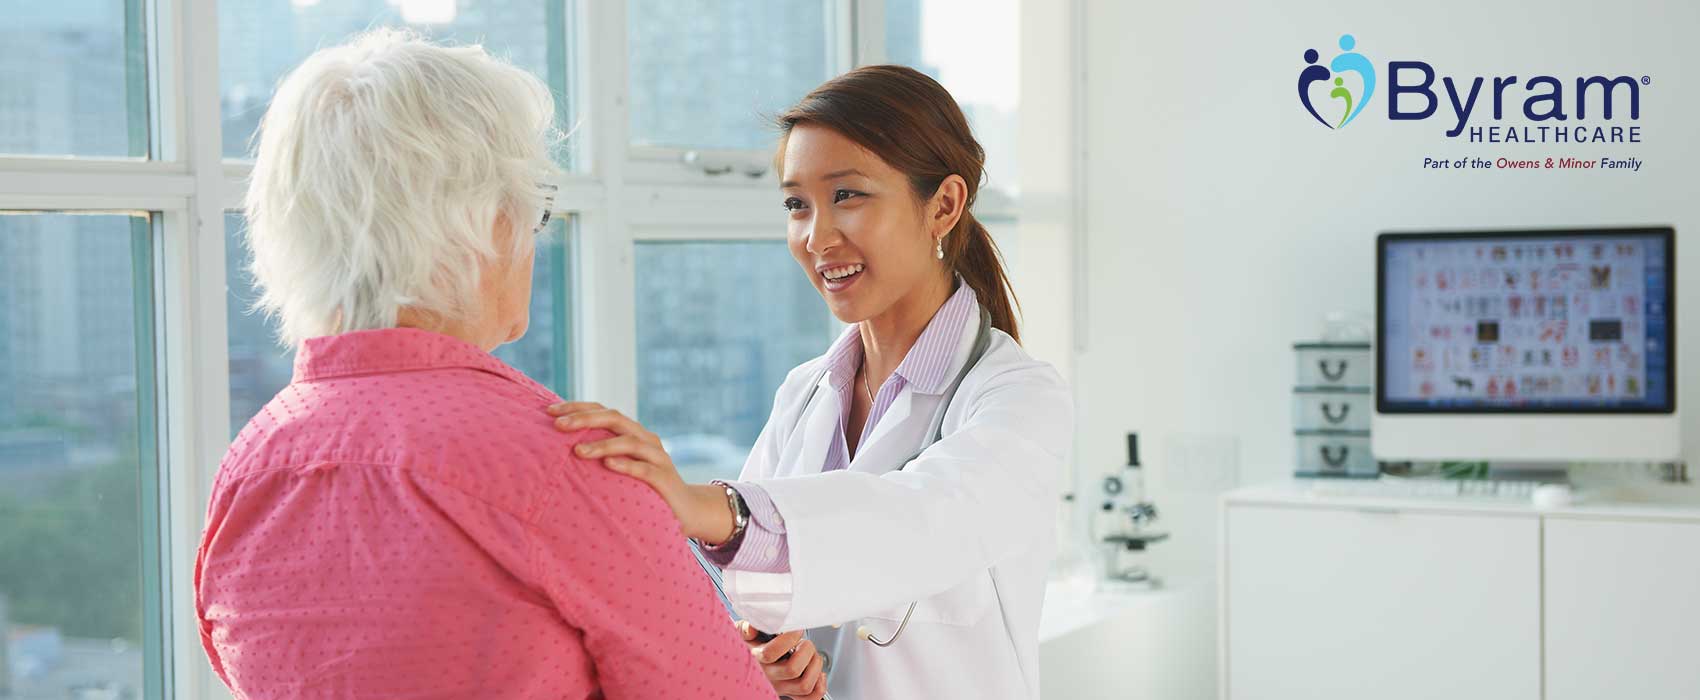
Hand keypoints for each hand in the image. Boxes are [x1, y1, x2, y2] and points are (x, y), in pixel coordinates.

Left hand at [546, 402, 735, 543]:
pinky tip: (608, 465)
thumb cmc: (643, 488)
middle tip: (558, 425)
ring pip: (628, 441)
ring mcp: (657, 457)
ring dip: (601, 445)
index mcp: (632, 432)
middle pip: (614, 419)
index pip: (603, 411)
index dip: (577, 407)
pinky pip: (645, 469)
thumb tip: (559, 449)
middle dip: (584, 419)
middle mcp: (645, 439)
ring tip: (577, 451)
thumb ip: (600, 455)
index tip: (549, 411)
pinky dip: (626, 465)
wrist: (685, 509)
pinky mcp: (664, 478)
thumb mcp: (620, 467)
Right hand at [739, 621, 826, 699]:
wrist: (744, 662)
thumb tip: (752, 629)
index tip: (795, 630)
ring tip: (811, 655)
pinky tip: (816, 672)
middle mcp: (767, 676)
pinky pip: (810, 697)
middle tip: (804, 642)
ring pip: (804, 685)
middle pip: (793, 670)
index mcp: (755, 659)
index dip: (789, 638)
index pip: (771, 653)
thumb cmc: (748, 645)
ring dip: (815, 666)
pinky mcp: (790, 693)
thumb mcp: (742, 632)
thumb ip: (746, 627)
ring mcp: (780, 687)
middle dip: (806, 650)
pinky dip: (819, 684)